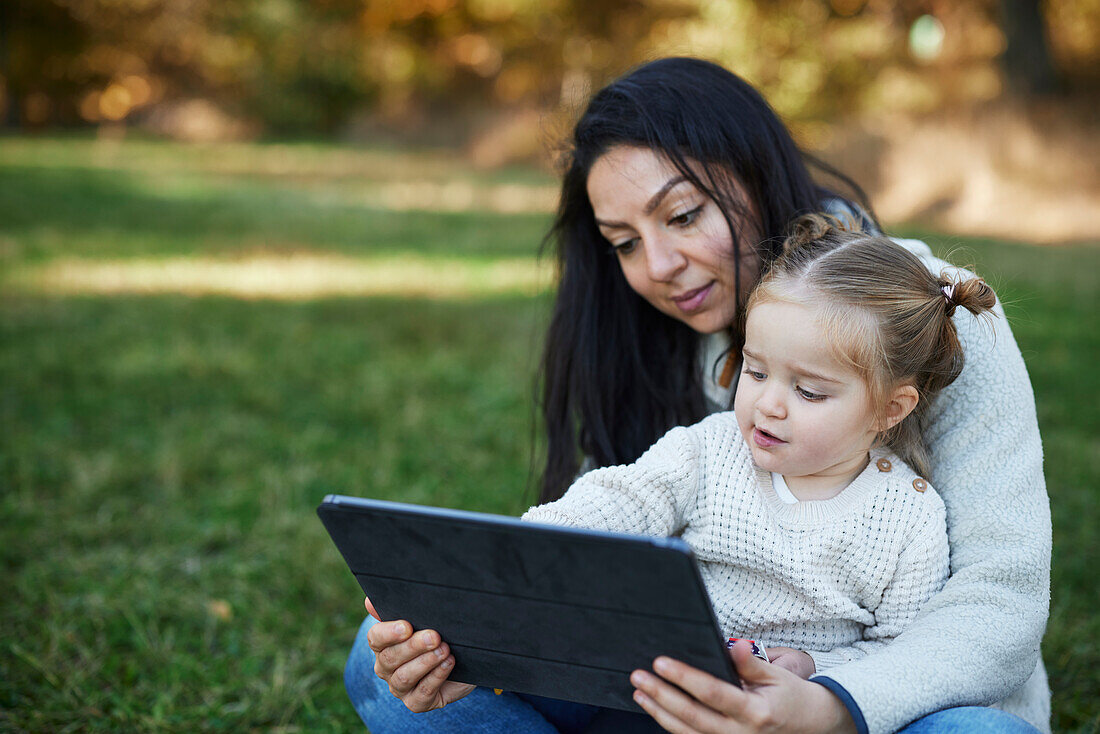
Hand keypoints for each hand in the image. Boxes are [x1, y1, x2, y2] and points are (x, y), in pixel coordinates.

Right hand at [363, 597, 474, 712]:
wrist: (462, 661)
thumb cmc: (436, 636)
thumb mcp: (422, 620)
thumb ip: (398, 608)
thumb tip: (370, 602)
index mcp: (382, 645)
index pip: (376, 638)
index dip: (389, 633)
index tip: (407, 626)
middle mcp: (386, 668)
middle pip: (391, 658)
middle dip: (414, 646)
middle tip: (434, 636)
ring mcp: (400, 688)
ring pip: (405, 677)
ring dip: (426, 662)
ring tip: (444, 649)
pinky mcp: (416, 702)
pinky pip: (423, 692)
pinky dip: (437, 676)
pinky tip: (448, 663)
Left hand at [629, 640, 855, 733]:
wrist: (808, 725)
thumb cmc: (789, 696)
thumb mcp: (777, 676)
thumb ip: (751, 664)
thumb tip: (736, 647)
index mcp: (755, 713)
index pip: (712, 693)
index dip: (684, 677)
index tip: (660, 662)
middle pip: (692, 715)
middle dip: (661, 695)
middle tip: (638, 676)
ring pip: (687, 731)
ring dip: (659, 712)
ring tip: (639, 692)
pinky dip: (670, 724)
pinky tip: (655, 708)